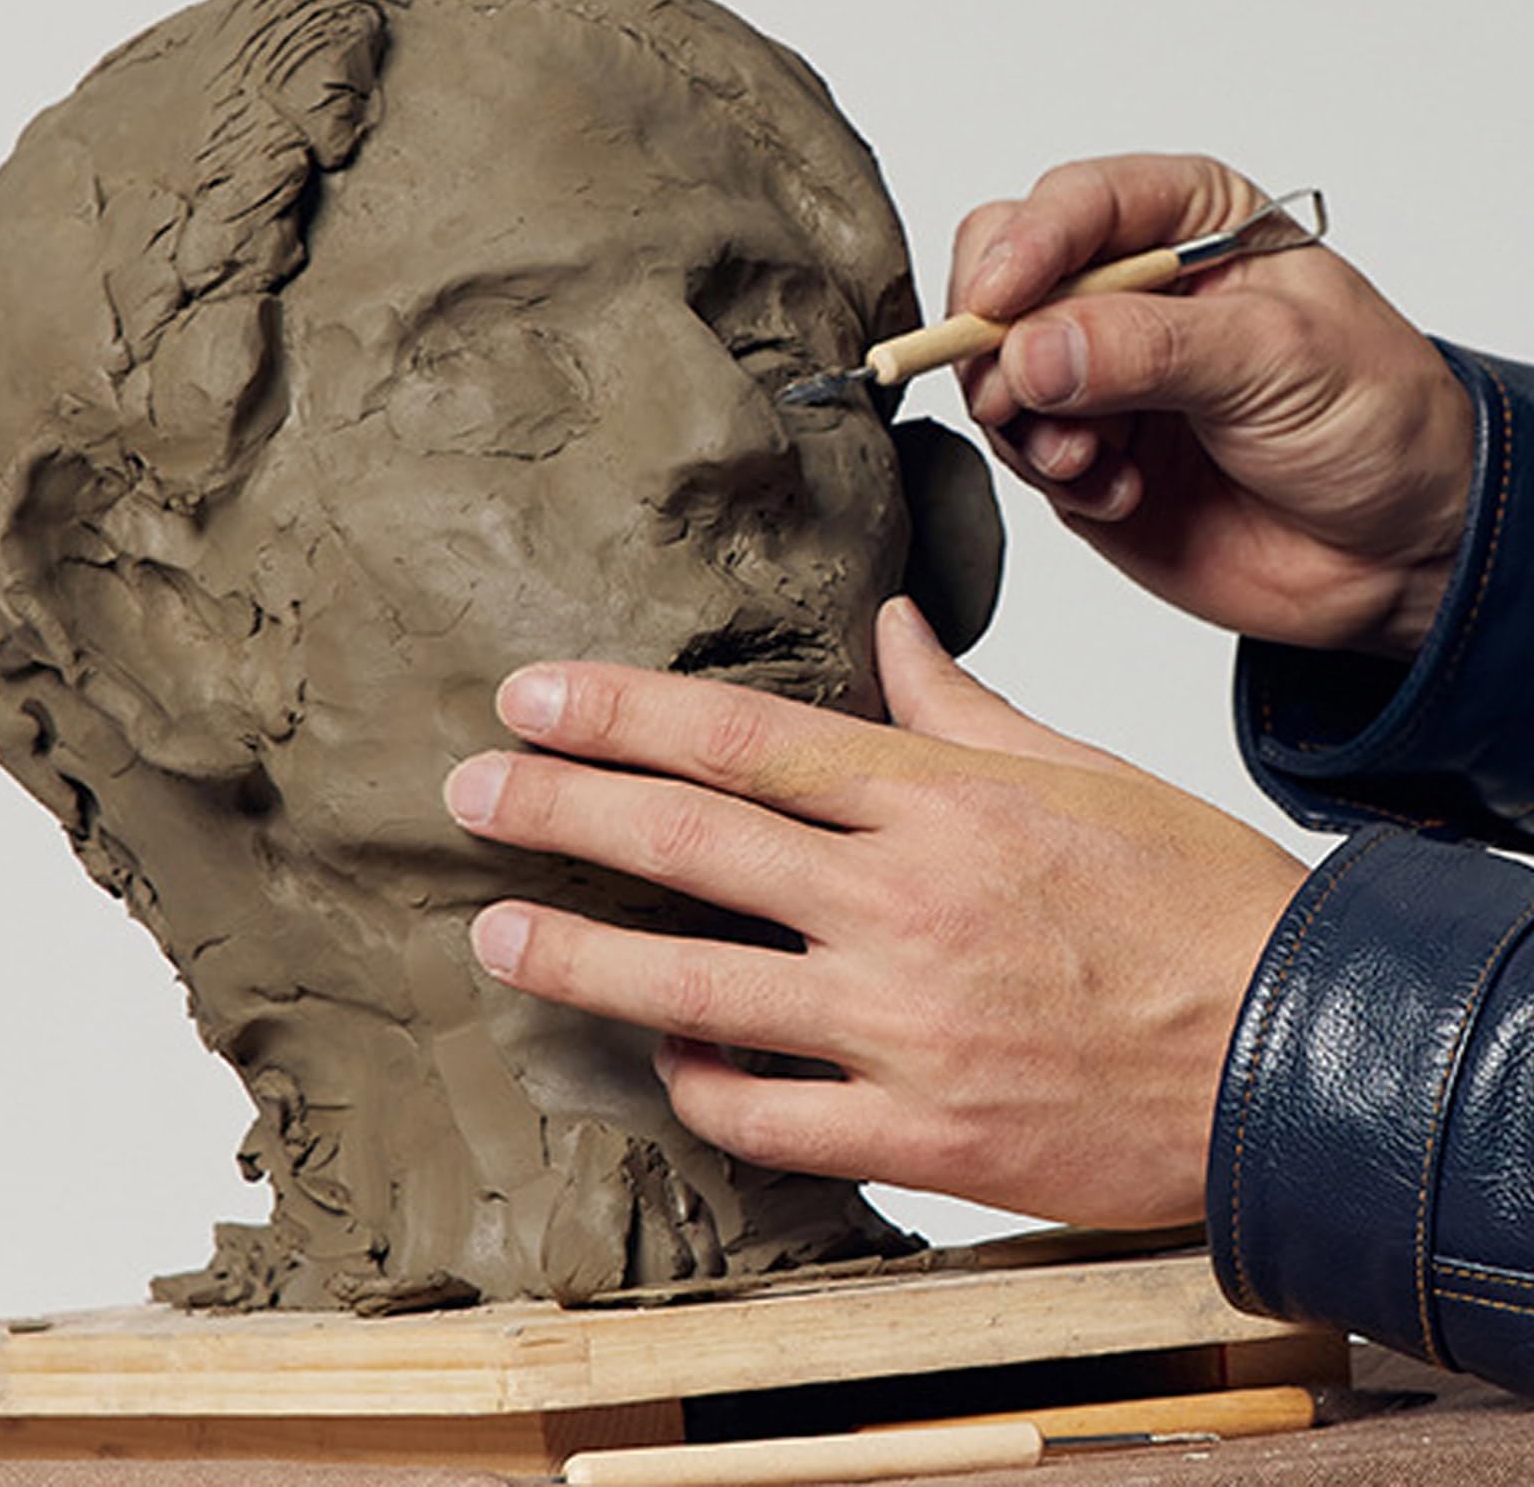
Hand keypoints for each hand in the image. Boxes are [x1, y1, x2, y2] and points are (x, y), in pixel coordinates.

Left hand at [443, 598, 1306, 1228]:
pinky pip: (769, 1118)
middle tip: (469, 789)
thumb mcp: (1082, 773)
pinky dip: (701, 1090)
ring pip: (698, 991)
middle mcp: (904, 905)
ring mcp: (904, 1026)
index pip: (744, 740)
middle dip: (560, 810)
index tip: (532, 697)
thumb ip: (962, 707)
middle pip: (691, 845)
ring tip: (495, 934)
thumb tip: (893, 629)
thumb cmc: (1196, 905)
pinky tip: (666, 1063)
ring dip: (580, 960)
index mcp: (942, 802)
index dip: (619, 713)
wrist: (1294, 1057)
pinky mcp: (921, 1134)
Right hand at [948, 153, 1474, 657]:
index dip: (1022, 250)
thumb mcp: (1276, 360)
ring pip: (992, 370)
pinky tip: (1118, 491)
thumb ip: (1148, 348)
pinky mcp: (1081, 451)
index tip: (995, 307)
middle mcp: (1127, 292)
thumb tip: (1030, 350)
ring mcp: (1096, 373)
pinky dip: (1050, 474)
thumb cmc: (1372, 422)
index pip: (1071, 205)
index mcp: (1187, 224)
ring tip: (1092, 460)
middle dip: (995, 340)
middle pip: (998, 276)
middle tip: (1019, 396)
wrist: (1392, 548)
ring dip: (1025, 422)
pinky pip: (1015, 449)